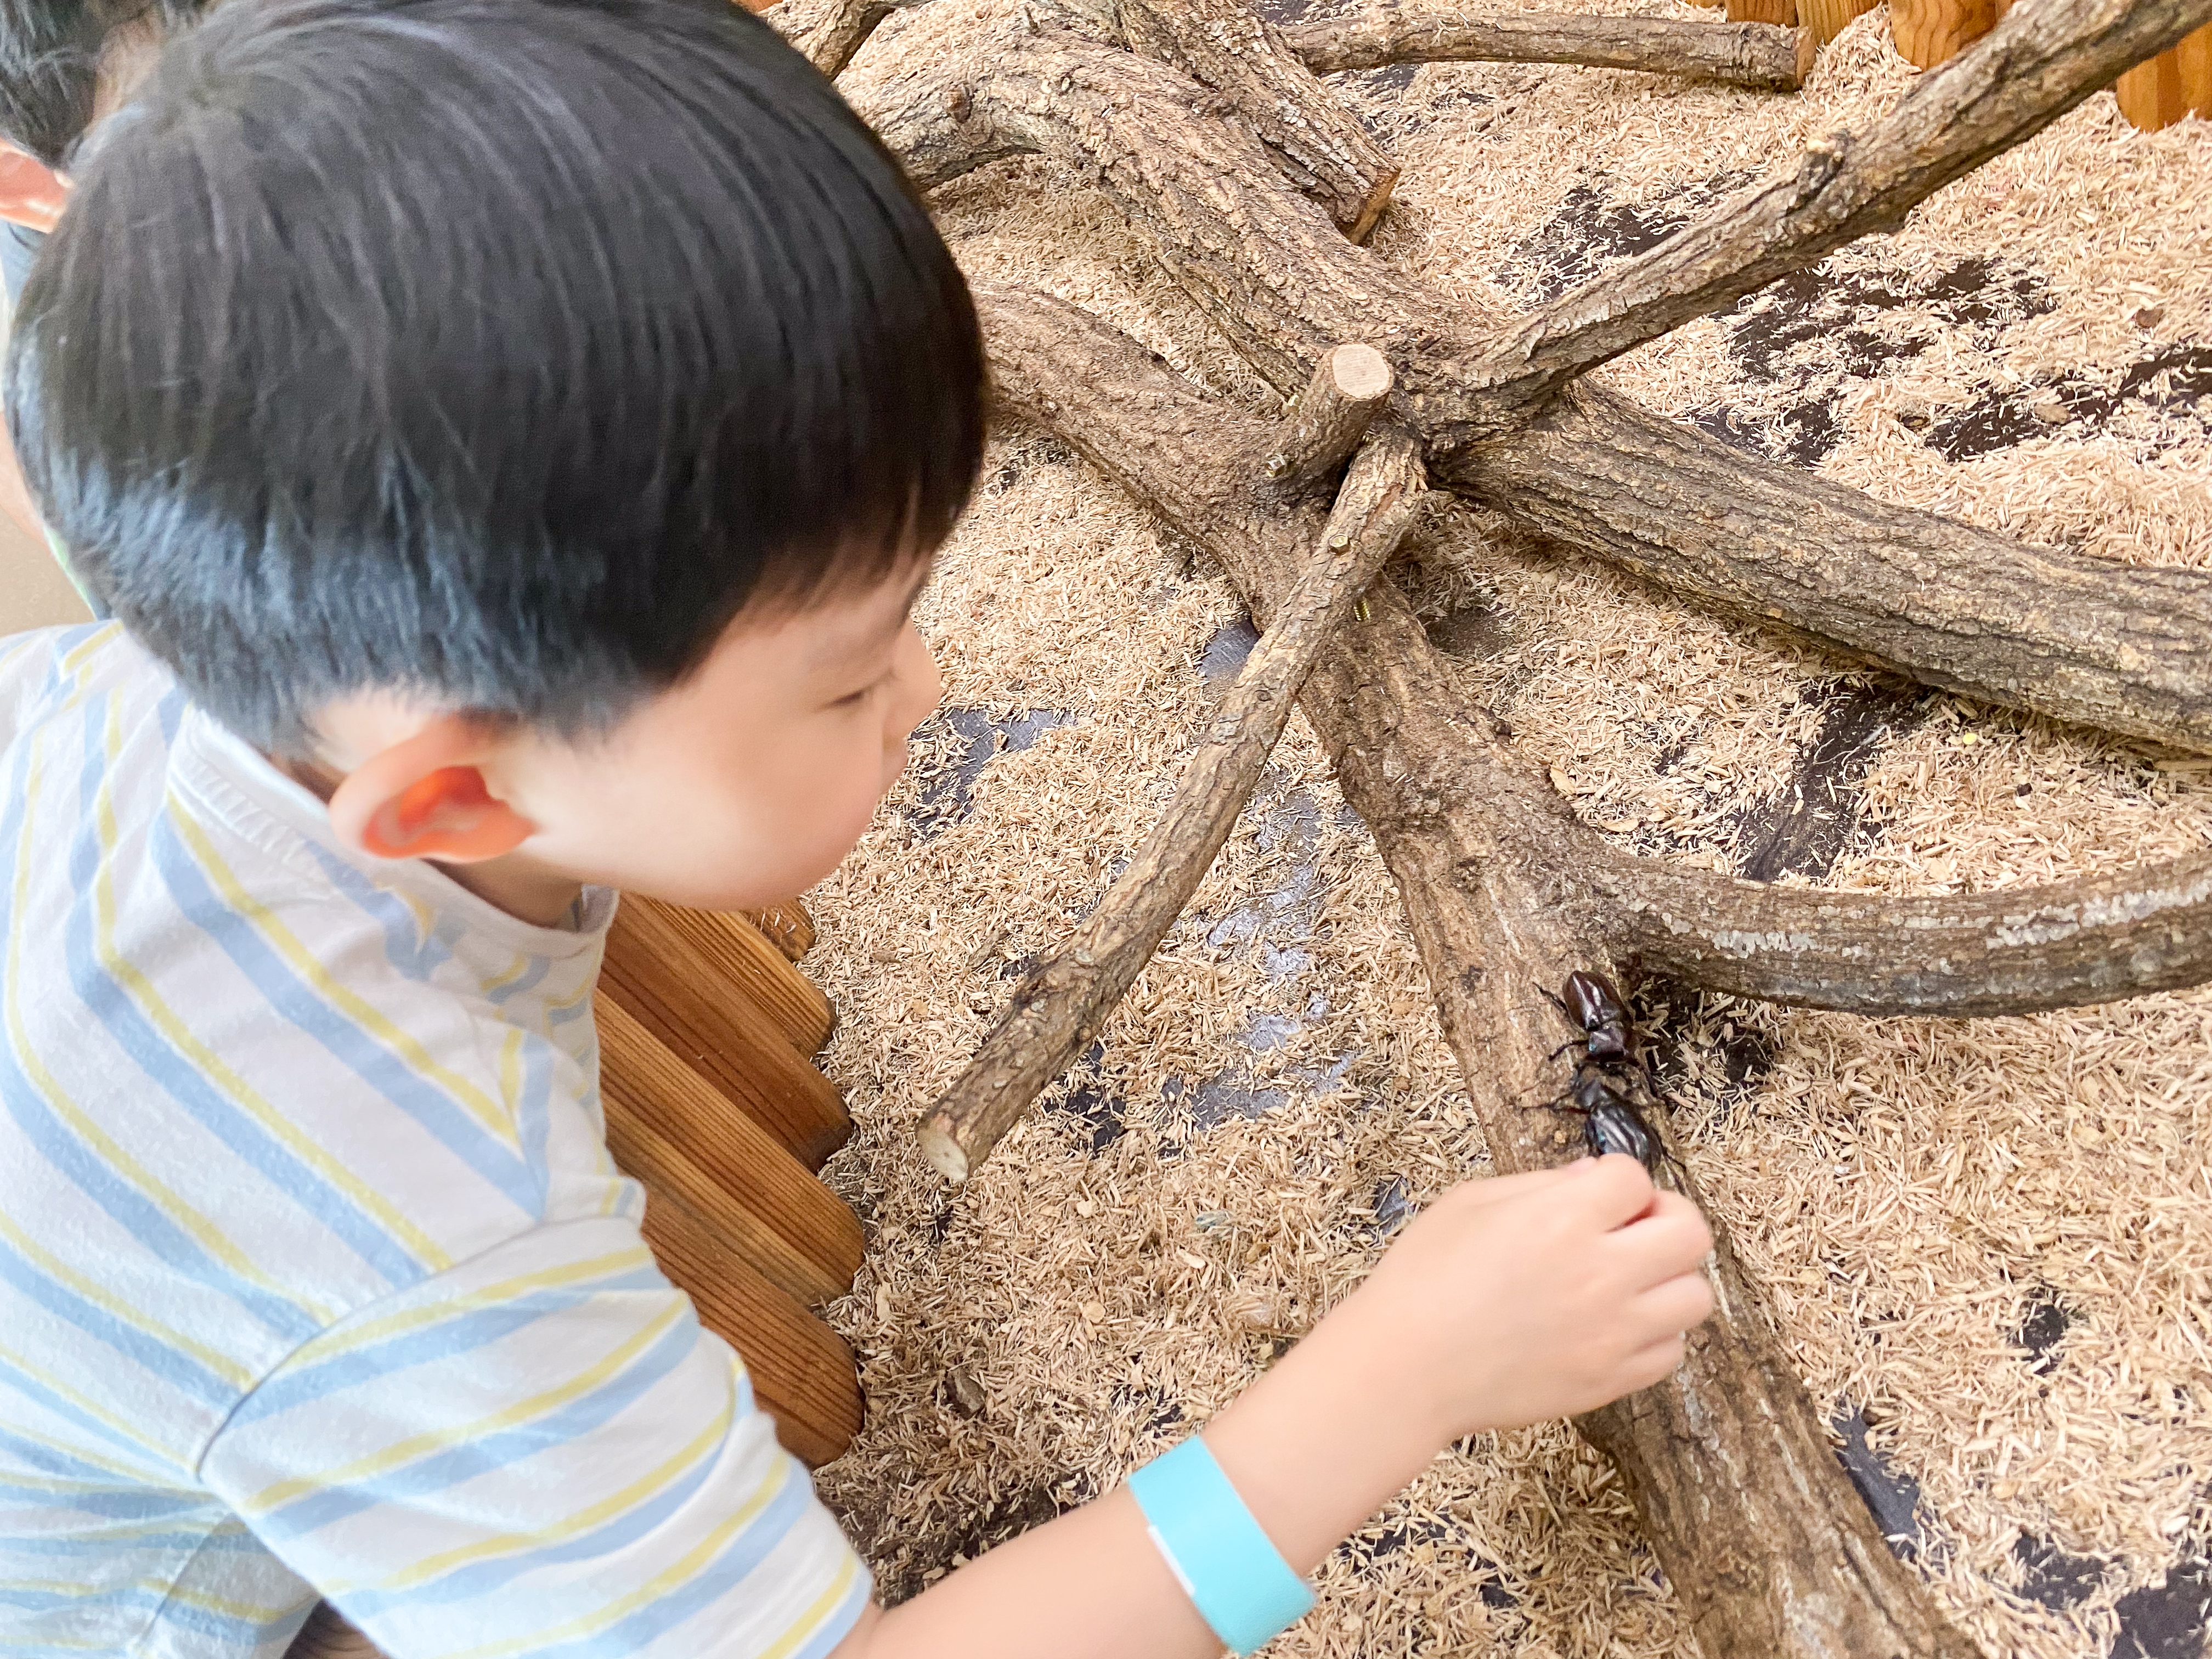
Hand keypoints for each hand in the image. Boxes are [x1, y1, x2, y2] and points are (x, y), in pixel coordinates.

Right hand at [1321, 1156, 1713, 1440]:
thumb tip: (1592, 1178)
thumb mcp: (1469, 1204)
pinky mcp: (1609, 1381)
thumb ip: (1540, 1184)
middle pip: (1691, 1233)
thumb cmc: (1423, 1279)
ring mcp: (1612, 1333)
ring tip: (1627, 1280)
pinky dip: (1654, 1333)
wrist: (1405, 1369)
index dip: (1615, 1179)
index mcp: (1561, 1219)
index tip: (1593, 1192)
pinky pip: (1671, 1352)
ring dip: (1668, 1279)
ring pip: (1695, 1296)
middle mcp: (1600, 1274)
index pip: (1635, 1178)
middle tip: (1631, 1228)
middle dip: (1667, 1218)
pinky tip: (1613, 1324)